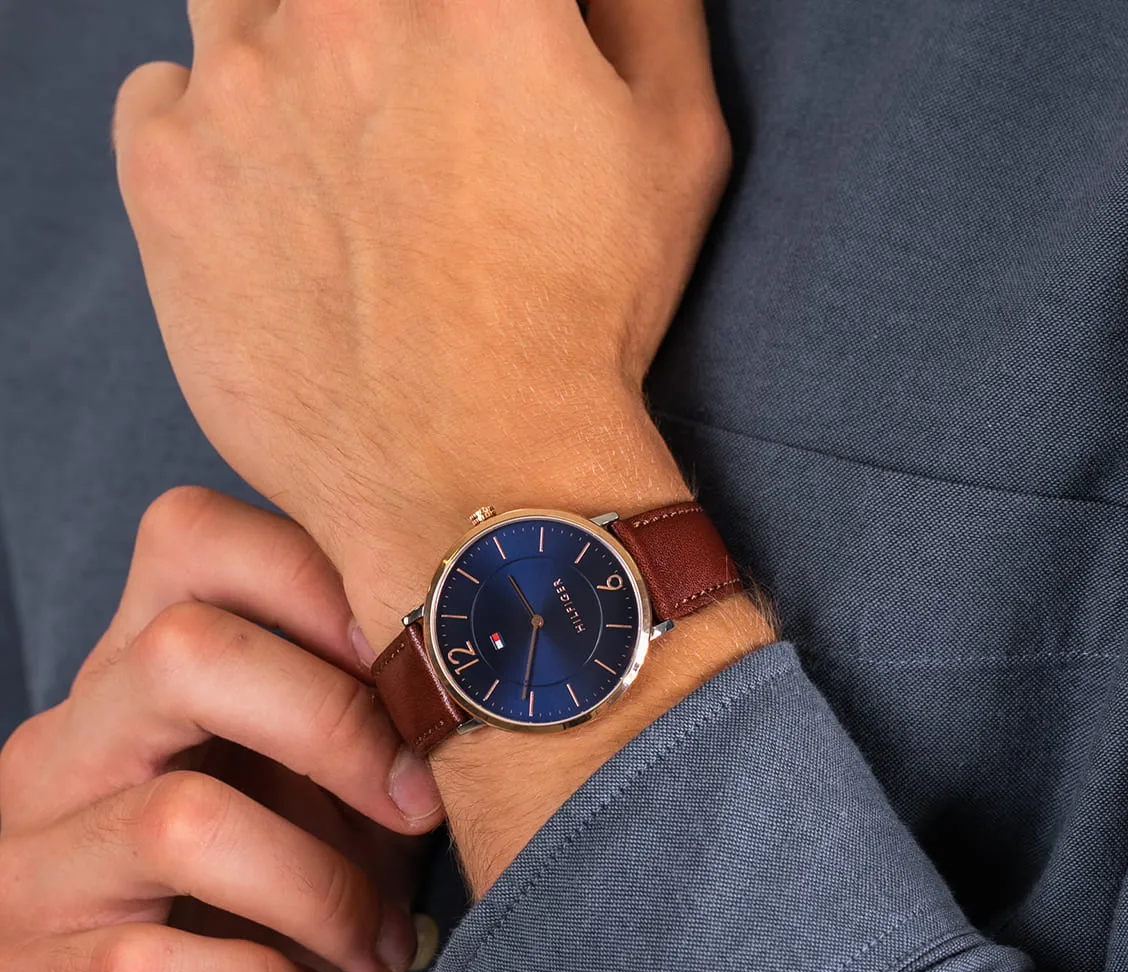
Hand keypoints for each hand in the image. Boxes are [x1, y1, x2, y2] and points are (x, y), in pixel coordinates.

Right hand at [0, 487, 441, 971]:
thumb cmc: (262, 913)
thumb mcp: (331, 801)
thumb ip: (374, 726)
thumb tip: (492, 676)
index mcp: (142, 678)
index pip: (190, 536)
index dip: (319, 577)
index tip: (418, 667)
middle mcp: (70, 748)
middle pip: (183, 650)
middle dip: (338, 724)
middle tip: (419, 806)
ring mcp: (37, 866)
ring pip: (182, 820)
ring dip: (325, 888)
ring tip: (379, 941)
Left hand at [111, 2, 773, 894]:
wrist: (482, 479)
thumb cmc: (586, 323)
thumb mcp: (677, 145)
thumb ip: (645, 3)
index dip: (484, 26)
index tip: (480, 78)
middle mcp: (343, 7)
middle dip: (387, 36)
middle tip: (422, 126)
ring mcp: (238, 90)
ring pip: (242, 9)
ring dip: (291, 60)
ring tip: (348, 162)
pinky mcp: (167, 176)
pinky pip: (163, 97)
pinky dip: (210, 132)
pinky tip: (274, 206)